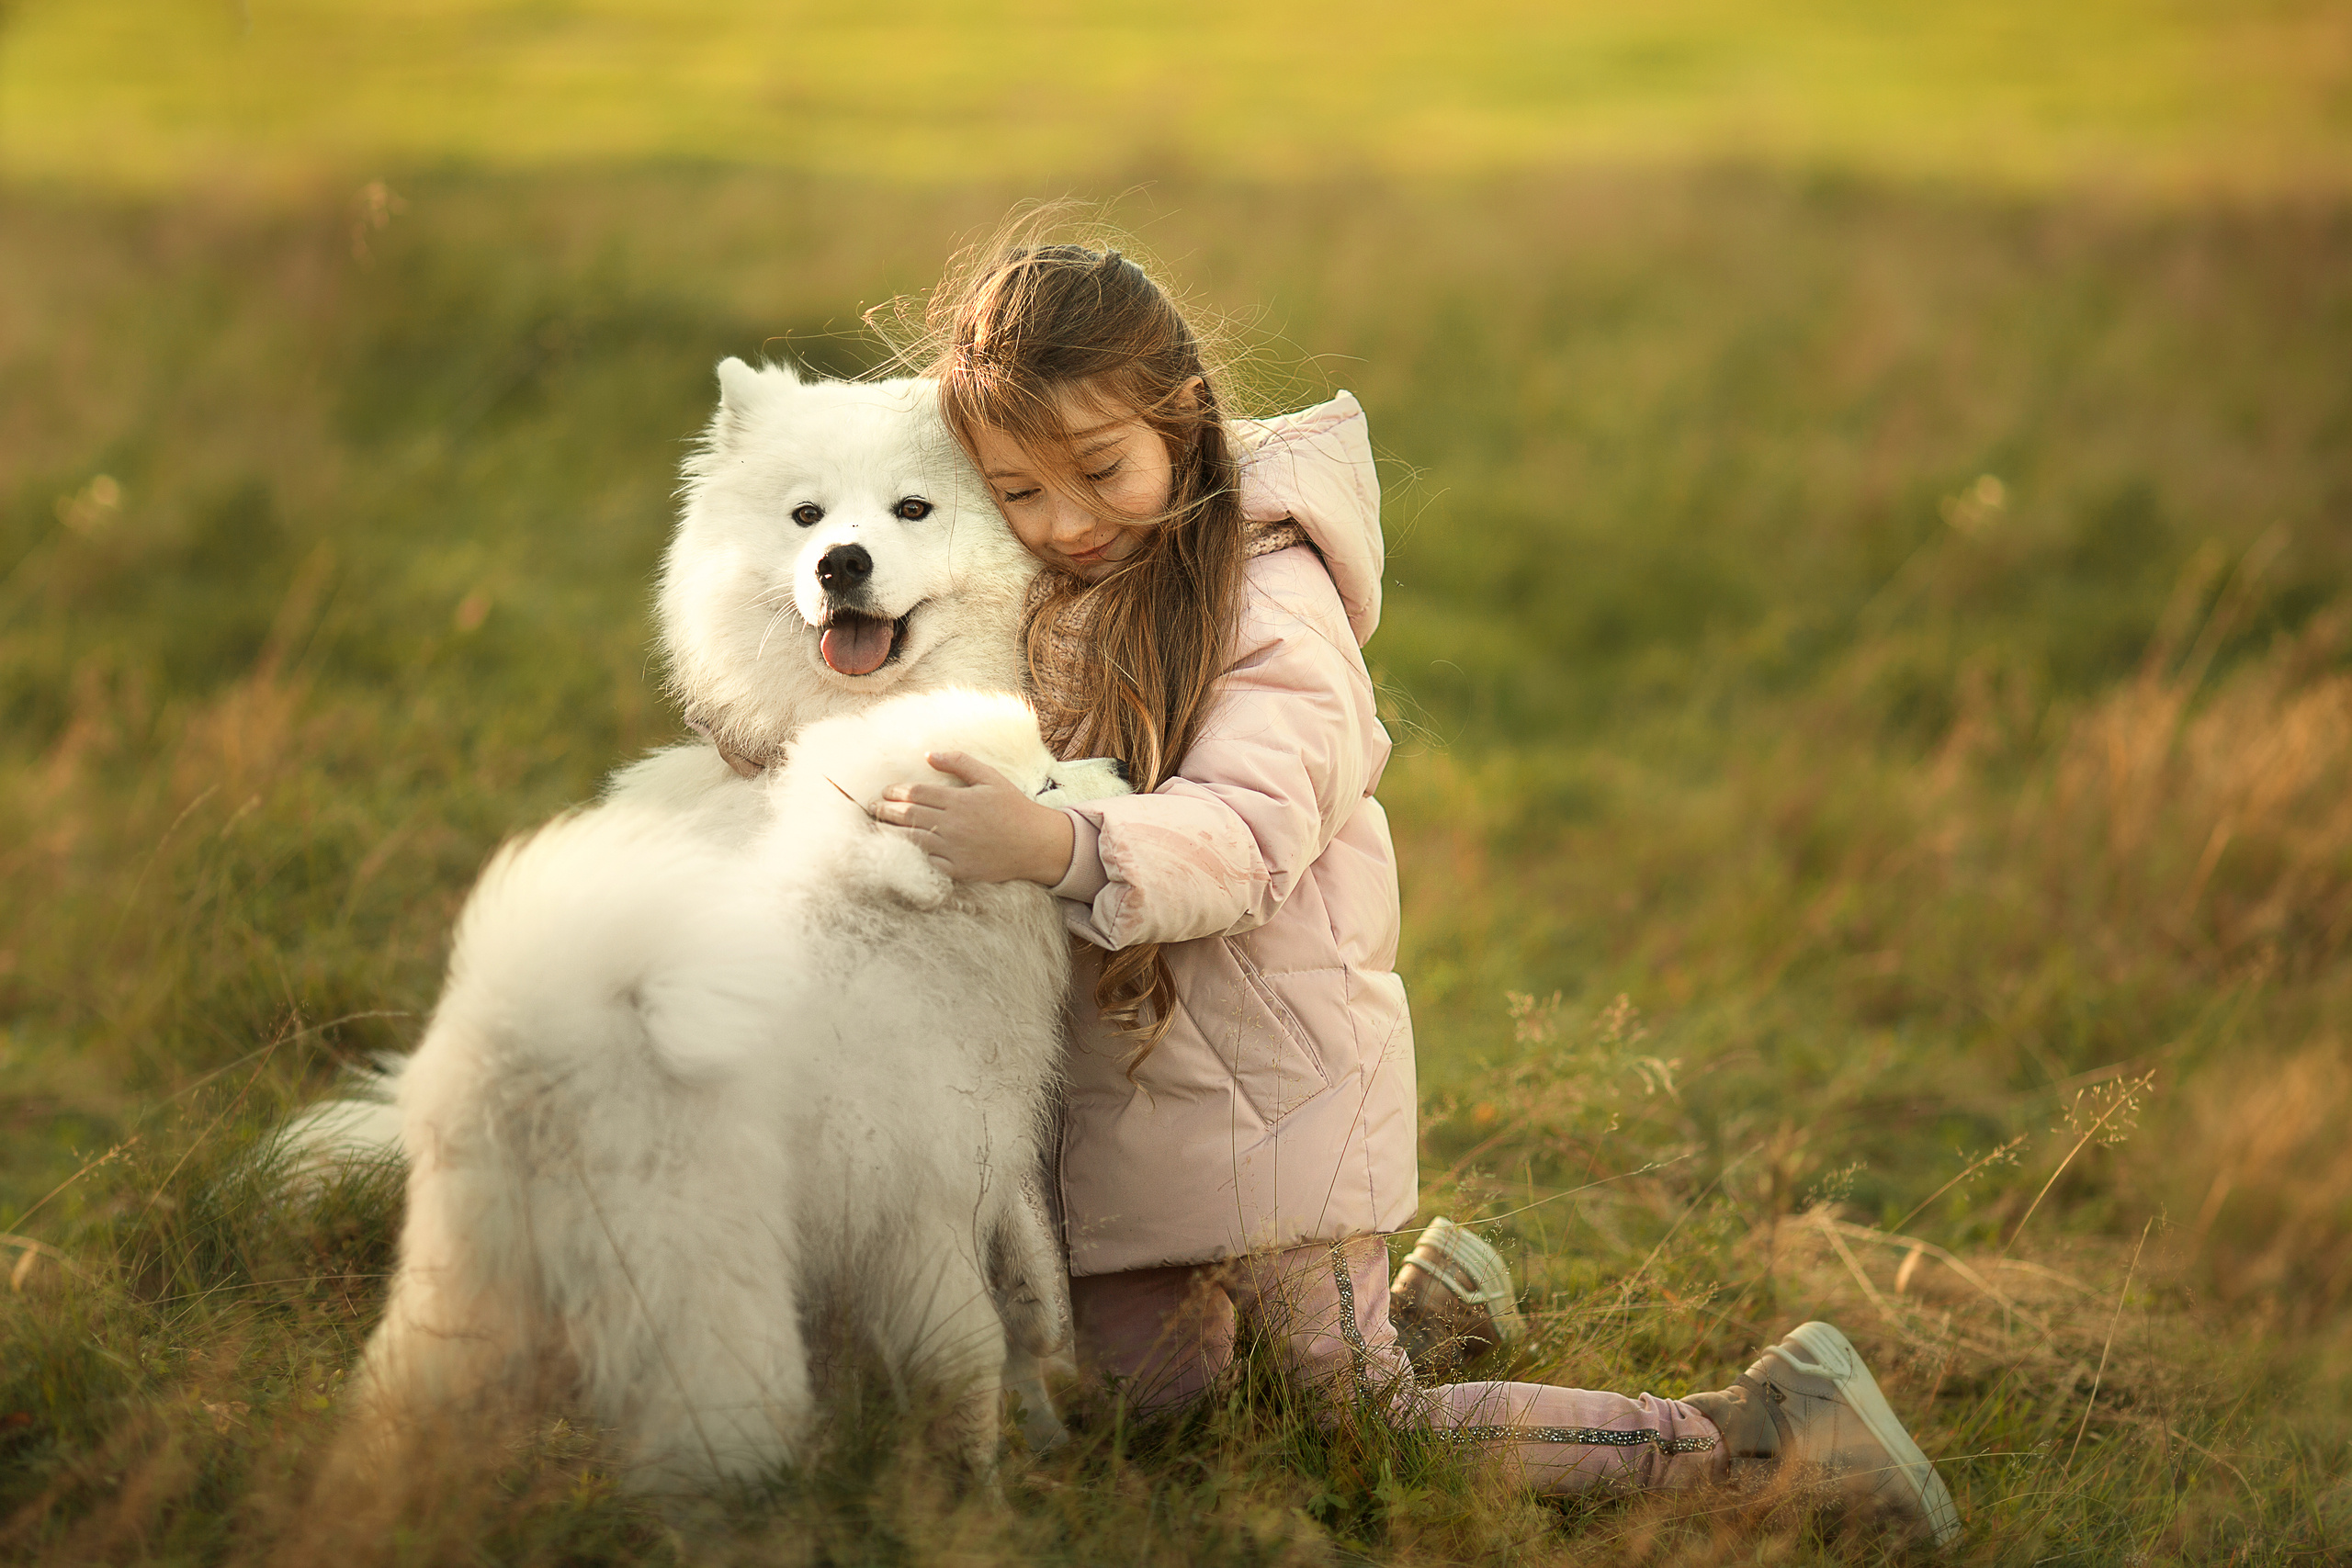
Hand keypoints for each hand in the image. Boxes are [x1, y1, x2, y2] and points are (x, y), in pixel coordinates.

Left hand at [871, 752, 1076, 885]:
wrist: (1036, 843)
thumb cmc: (1014, 807)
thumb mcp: (990, 777)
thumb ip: (960, 763)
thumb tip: (929, 754)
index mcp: (958, 799)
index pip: (915, 793)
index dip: (895, 792)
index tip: (884, 792)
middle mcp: (952, 824)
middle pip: (908, 815)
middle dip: (885, 811)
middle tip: (871, 808)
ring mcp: (953, 849)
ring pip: (911, 839)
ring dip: (890, 833)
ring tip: (876, 828)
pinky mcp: (958, 870)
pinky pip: (927, 862)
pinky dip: (910, 856)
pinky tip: (898, 851)